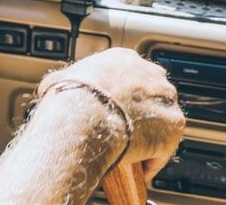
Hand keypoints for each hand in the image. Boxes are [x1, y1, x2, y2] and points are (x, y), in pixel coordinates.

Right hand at [41, 48, 184, 175]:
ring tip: (130, 151)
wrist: (83, 120)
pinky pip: (165, 146)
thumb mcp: (61, 80)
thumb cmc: (70, 100)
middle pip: (153, 94)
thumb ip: (66, 81)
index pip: (133, 76)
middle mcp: (151, 73)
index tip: (117, 110)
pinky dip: (153, 160)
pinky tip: (136, 166)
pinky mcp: (174, 124)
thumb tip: (51, 88)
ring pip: (162, 119)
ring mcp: (165, 98)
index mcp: (125, 59)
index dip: (126, 96)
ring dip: (149, 135)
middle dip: (142, 112)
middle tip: (125, 131)